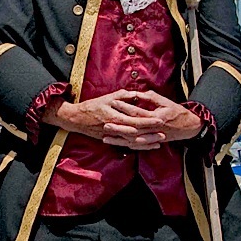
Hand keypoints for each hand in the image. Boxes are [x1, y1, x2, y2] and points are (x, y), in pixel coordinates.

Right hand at [46, 90, 165, 149]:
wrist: (76, 119)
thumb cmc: (91, 106)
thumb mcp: (106, 98)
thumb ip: (122, 96)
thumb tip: (136, 94)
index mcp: (114, 116)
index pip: (135, 120)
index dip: (148, 121)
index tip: (160, 119)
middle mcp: (114, 128)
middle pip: (136, 133)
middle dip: (150, 134)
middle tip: (164, 133)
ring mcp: (112, 136)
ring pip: (131, 142)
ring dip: (146, 142)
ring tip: (159, 141)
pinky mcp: (110, 140)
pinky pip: (126, 145)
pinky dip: (137, 146)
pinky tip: (146, 146)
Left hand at [103, 90, 202, 148]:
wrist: (189, 126)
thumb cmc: (177, 112)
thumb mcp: (166, 102)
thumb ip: (151, 97)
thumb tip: (136, 93)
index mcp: (157, 117)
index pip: (138, 113)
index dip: (125, 108)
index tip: (114, 103)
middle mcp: (154, 129)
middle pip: (133, 129)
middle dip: (118, 128)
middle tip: (105, 124)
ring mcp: (152, 137)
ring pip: (133, 140)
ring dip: (119, 140)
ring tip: (105, 137)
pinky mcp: (151, 142)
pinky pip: (137, 146)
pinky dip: (126, 145)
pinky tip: (116, 144)